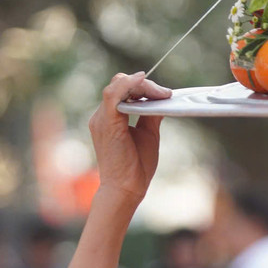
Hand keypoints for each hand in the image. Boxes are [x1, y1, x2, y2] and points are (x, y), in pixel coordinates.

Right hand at [88, 72, 171, 204]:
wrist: (126, 188)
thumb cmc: (135, 166)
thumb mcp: (147, 134)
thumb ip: (150, 115)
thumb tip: (161, 99)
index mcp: (110, 118)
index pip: (122, 91)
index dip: (143, 87)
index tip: (164, 93)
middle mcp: (101, 116)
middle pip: (120, 85)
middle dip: (145, 85)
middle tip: (165, 93)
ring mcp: (101, 119)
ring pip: (118, 87)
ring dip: (142, 86)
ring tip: (161, 93)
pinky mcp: (106, 123)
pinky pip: (113, 95)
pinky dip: (127, 85)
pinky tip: (141, 79)